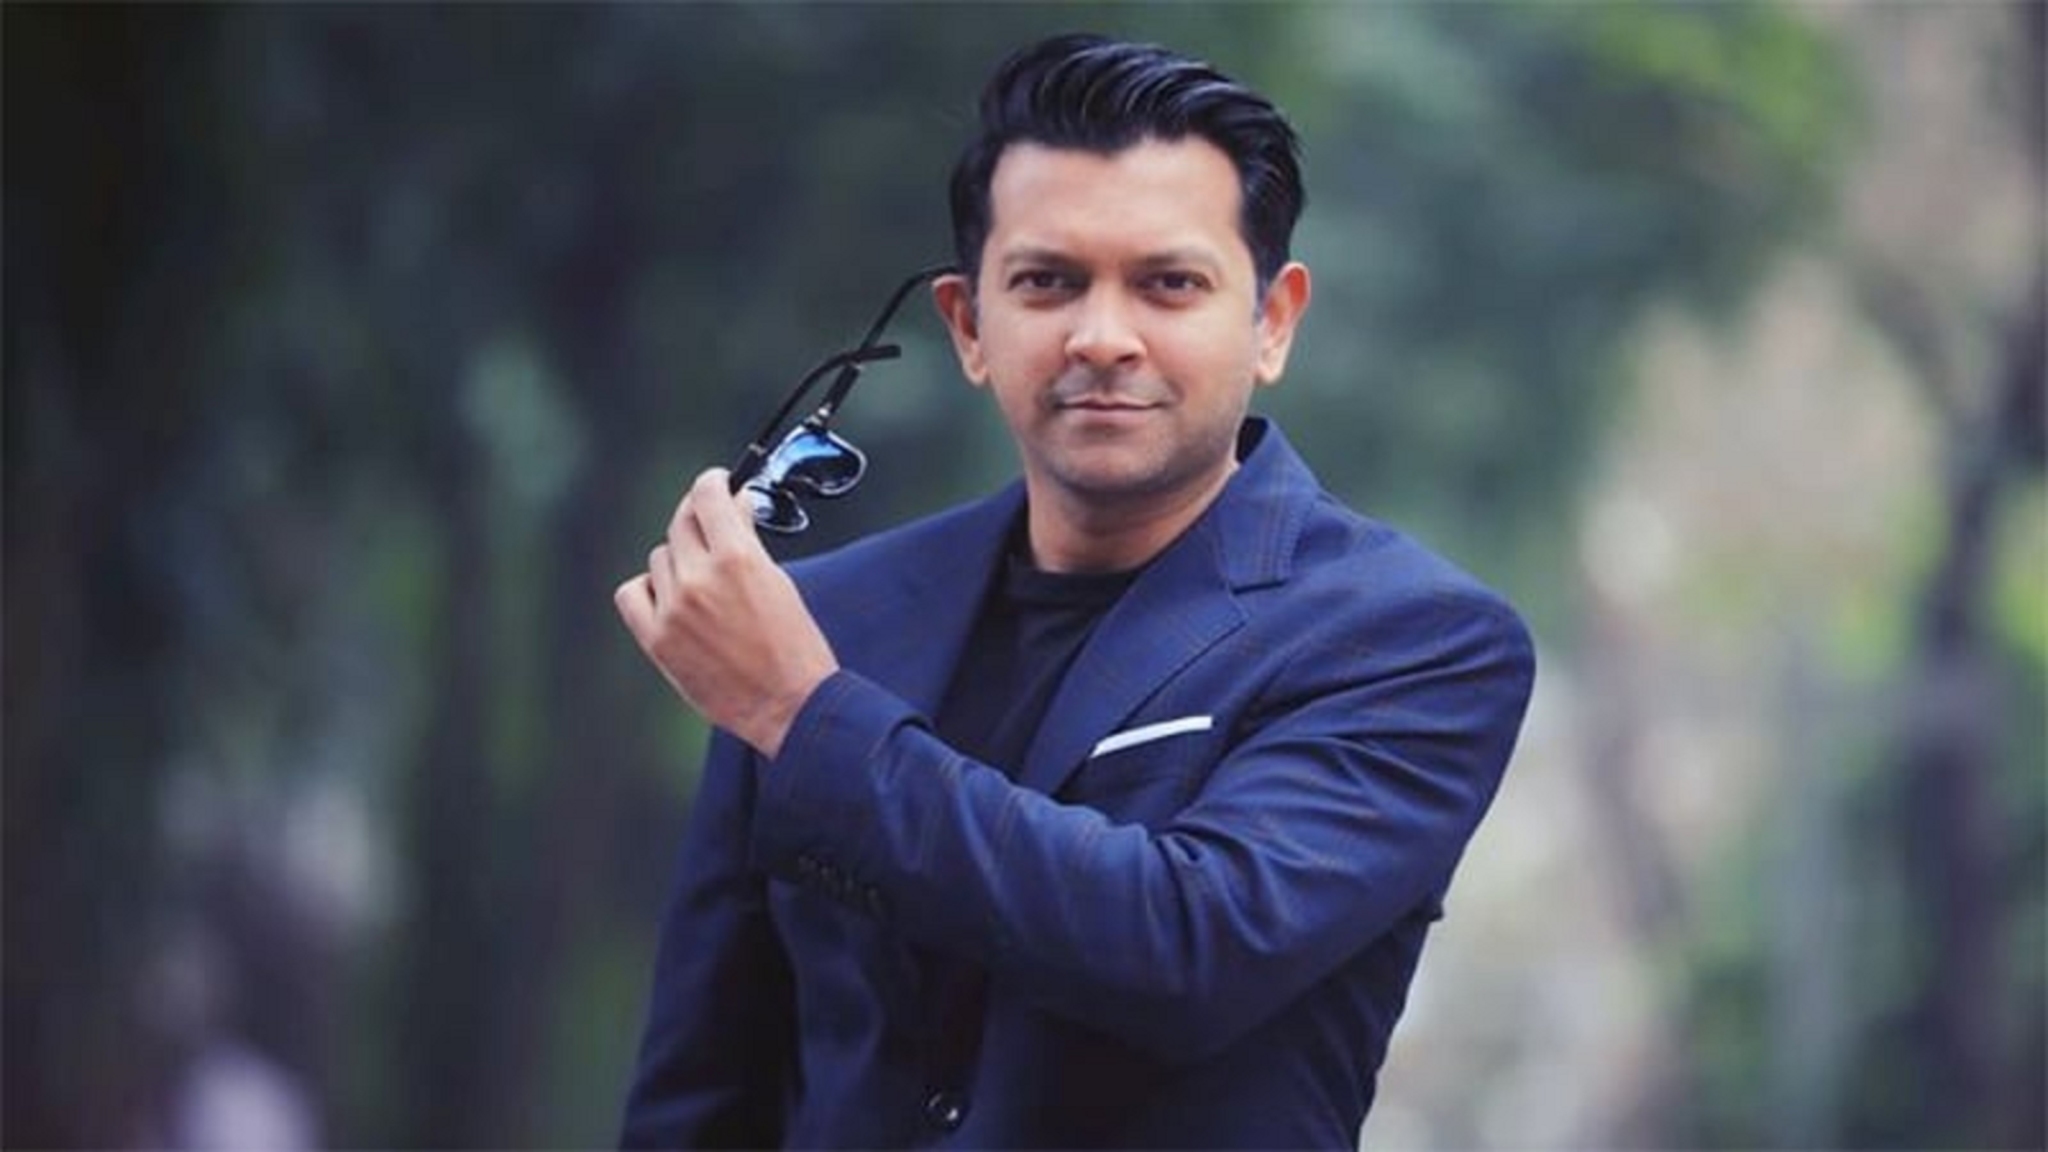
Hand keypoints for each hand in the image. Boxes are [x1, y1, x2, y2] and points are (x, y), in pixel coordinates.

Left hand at [613, 468, 838, 757]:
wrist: (789, 706)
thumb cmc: (794, 647)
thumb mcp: (780, 582)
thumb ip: (749, 540)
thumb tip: (734, 505)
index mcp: (739, 558)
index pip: (707, 495)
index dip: (713, 484)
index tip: (717, 486)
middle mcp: (700, 578)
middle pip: (681, 522)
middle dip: (699, 519)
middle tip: (711, 529)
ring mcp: (674, 609)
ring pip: (660, 557)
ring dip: (680, 560)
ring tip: (704, 582)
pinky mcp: (657, 639)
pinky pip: (632, 593)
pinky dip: (648, 590)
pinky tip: (669, 598)